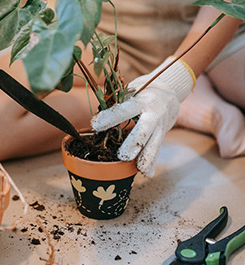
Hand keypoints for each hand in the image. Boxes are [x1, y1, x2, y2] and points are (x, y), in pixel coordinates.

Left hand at [91, 57, 195, 176]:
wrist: (170, 91)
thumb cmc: (142, 90)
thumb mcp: (131, 90)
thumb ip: (117, 103)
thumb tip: (97, 117)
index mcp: (141, 101)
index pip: (124, 110)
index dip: (109, 118)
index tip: (95, 125)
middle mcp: (153, 114)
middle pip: (144, 131)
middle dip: (134, 144)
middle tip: (122, 156)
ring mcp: (160, 126)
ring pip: (154, 144)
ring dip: (146, 158)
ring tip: (139, 169)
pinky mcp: (162, 135)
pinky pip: (157, 150)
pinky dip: (152, 162)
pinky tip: (147, 174)